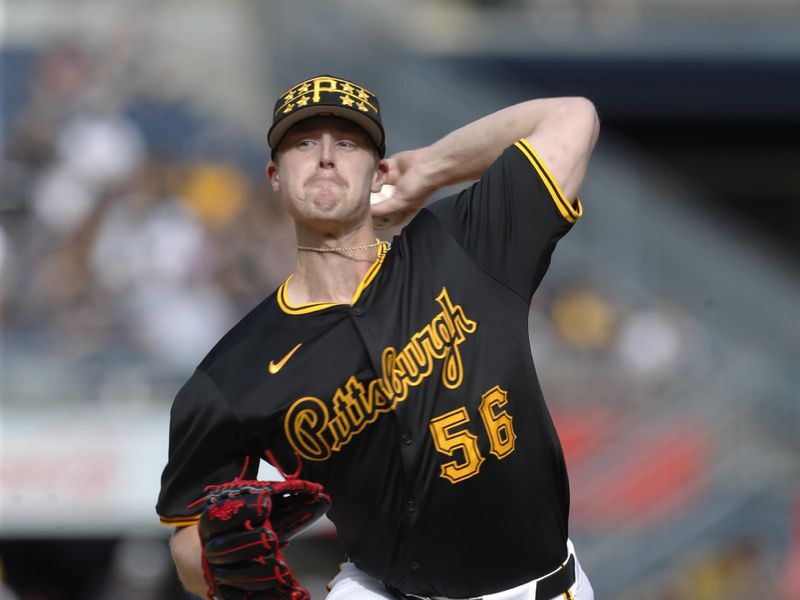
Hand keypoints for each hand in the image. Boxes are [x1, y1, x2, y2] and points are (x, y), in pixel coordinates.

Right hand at [195, 479, 329, 599]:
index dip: (242, 510)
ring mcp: (219, 575)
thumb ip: (276, 501)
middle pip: (224, 549)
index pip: (218, 517)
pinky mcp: (230, 594)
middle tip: (272, 538)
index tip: (266, 503)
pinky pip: (249, 599)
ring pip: (235, 578)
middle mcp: (211, 550)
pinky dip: (271, 598)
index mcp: (211, 525)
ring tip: (282, 571)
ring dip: (260, 574)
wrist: (202, 559)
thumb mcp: (249, 510)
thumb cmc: (237, 527)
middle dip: (249, 543)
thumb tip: (315, 492)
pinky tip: (292, 594)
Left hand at [371, 148, 436, 228]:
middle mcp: (396, 194)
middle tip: (357, 199)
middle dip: (369, 198)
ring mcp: (393, 179)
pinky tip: (368, 171)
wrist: (428, 165)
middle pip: (378, 198)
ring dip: (371, 182)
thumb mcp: (401, 203)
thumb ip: (383, 209)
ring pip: (377, 182)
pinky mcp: (391, 165)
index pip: (385, 215)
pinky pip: (379, 168)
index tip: (363, 218)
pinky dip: (374, 169)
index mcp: (401, 206)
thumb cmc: (418, 188)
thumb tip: (367, 214)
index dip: (374, 217)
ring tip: (363, 184)